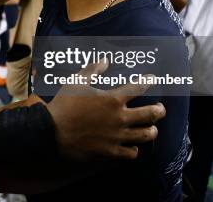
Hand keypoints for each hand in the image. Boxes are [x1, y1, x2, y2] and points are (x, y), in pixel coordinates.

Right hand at [47, 61, 165, 159]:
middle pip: (151, 114)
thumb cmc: (64, 105)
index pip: (139, 88)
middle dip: (160, 110)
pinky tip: (132, 145)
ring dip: (151, 130)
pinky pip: (131, 153)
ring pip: (146, 135)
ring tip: (151, 128)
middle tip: (160, 108)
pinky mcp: (111, 151)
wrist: (52, 132)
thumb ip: (92, 70)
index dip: (149, 82)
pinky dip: (134, 149)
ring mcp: (117, 136)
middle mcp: (120, 118)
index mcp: (112, 99)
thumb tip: (105, 60)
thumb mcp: (76, 82)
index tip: (153, 79)